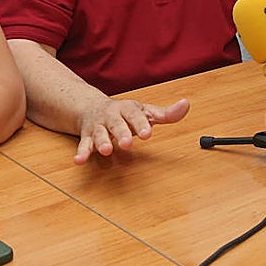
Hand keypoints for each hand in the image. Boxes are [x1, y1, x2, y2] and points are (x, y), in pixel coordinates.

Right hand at [73, 98, 190, 164]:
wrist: (90, 106)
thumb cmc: (124, 113)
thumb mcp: (145, 111)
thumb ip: (165, 113)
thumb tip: (186, 104)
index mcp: (127, 109)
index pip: (135, 115)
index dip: (141, 124)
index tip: (148, 133)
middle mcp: (111, 116)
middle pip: (116, 124)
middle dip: (121, 133)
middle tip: (128, 143)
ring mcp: (98, 127)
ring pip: (99, 134)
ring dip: (102, 142)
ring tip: (106, 150)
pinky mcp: (87, 137)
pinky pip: (83, 144)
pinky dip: (81, 153)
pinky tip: (79, 160)